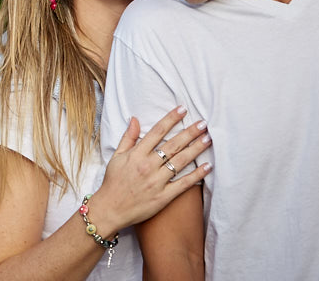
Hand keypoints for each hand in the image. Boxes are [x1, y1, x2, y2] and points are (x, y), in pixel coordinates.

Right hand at [85, 108, 210, 236]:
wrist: (110, 209)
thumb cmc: (113, 182)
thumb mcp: (116, 156)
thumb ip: (128, 138)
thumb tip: (134, 119)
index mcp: (136, 154)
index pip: (157, 131)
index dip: (171, 119)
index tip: (183, 110)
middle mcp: (148, 166)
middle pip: (173, 145)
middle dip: (190, 132)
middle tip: (203, 123)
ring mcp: (156, 182)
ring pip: (181, 161)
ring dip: (196, 149)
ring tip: (208, 139)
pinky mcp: (163, 197)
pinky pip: (183, 184)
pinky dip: (196, 175)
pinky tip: (207, 166)